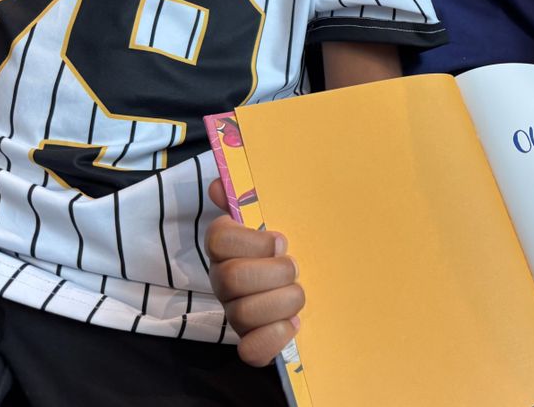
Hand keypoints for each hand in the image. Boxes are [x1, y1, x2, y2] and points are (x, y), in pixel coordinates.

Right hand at [206, 178, 304, 366]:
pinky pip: (251, 351)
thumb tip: (221, 183)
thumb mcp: (277, 217)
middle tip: (296, 268)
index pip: (218, 239)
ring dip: (283, 301)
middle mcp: (225, 283)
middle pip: (232, 279)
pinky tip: (295, 324)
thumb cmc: (290, 247)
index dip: (251, 241)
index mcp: (229, 249)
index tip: (282, 241)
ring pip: (243, 314)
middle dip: (274, 272)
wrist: (316, 283)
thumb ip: (250, 197)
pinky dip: (275, 338)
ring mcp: (237, 314)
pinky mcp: (253, 344)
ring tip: (300, 294)